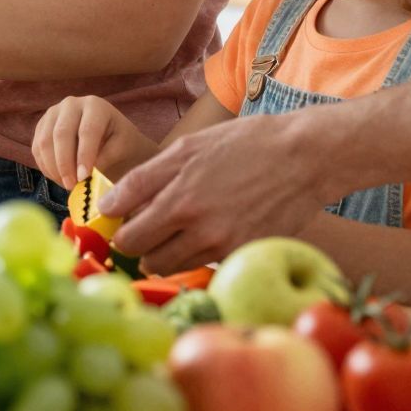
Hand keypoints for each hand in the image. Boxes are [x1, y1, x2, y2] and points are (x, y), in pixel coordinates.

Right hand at [31, 95, 143, 188]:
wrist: (108, 135)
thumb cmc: (118, 141)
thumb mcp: (120, 147)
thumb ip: (105, 158)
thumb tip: (85, 175)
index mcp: (95, 105)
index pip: (87, 130)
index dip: (84, 155)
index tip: (84, 178)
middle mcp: (70, 104)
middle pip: (61, 134)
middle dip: (65, 164)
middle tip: (72, 186)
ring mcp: (52, 113)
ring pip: (44, 142)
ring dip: (53, 168)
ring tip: (67, 185)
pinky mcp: (41, 126)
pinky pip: (37, 148)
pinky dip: (45, 167)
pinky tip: (59, 178)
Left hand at [102, 112, 326, 272]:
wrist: (303, 159)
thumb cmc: (243, 145)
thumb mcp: (186, 149)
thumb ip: (143, 179)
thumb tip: (107, 206)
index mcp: (179, 198)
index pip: (127, 231)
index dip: (115, 228)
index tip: (115, 220)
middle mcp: (199, 228)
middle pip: (143, 254)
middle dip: (135, 242)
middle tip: (142, 225)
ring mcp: (223, 246)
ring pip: (169, 265)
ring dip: (160, 252)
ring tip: (172, 228)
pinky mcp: (243, 256)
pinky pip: (201, 265)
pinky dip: (192, 255)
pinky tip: (202, 232)